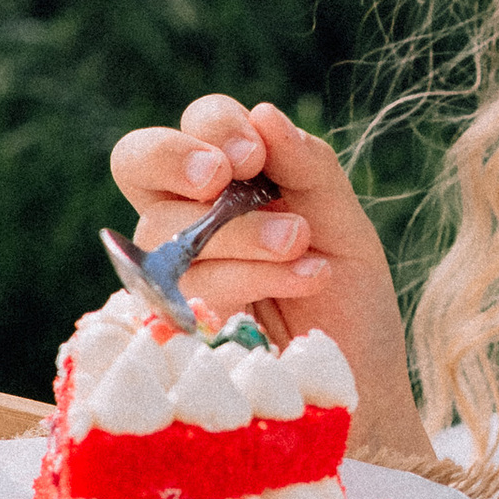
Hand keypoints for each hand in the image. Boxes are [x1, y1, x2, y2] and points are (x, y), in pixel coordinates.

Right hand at [106, 97, 431, 465]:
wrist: (359, 384)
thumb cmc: (348, 299)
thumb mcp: (344, 225)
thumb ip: (308, 169)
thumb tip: (264, 113)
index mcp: (232, 179)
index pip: (196, 126)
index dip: (212, 126)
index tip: (253, 152)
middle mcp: (188, 216)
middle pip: (139, 159)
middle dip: (178, 159)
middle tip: (227, 179)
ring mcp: (169, 268)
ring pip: (165, 226)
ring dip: (242, 234)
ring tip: (305, 249)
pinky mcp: (165, 319)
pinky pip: (181, 283)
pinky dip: (247, 277)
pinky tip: (303, 279)